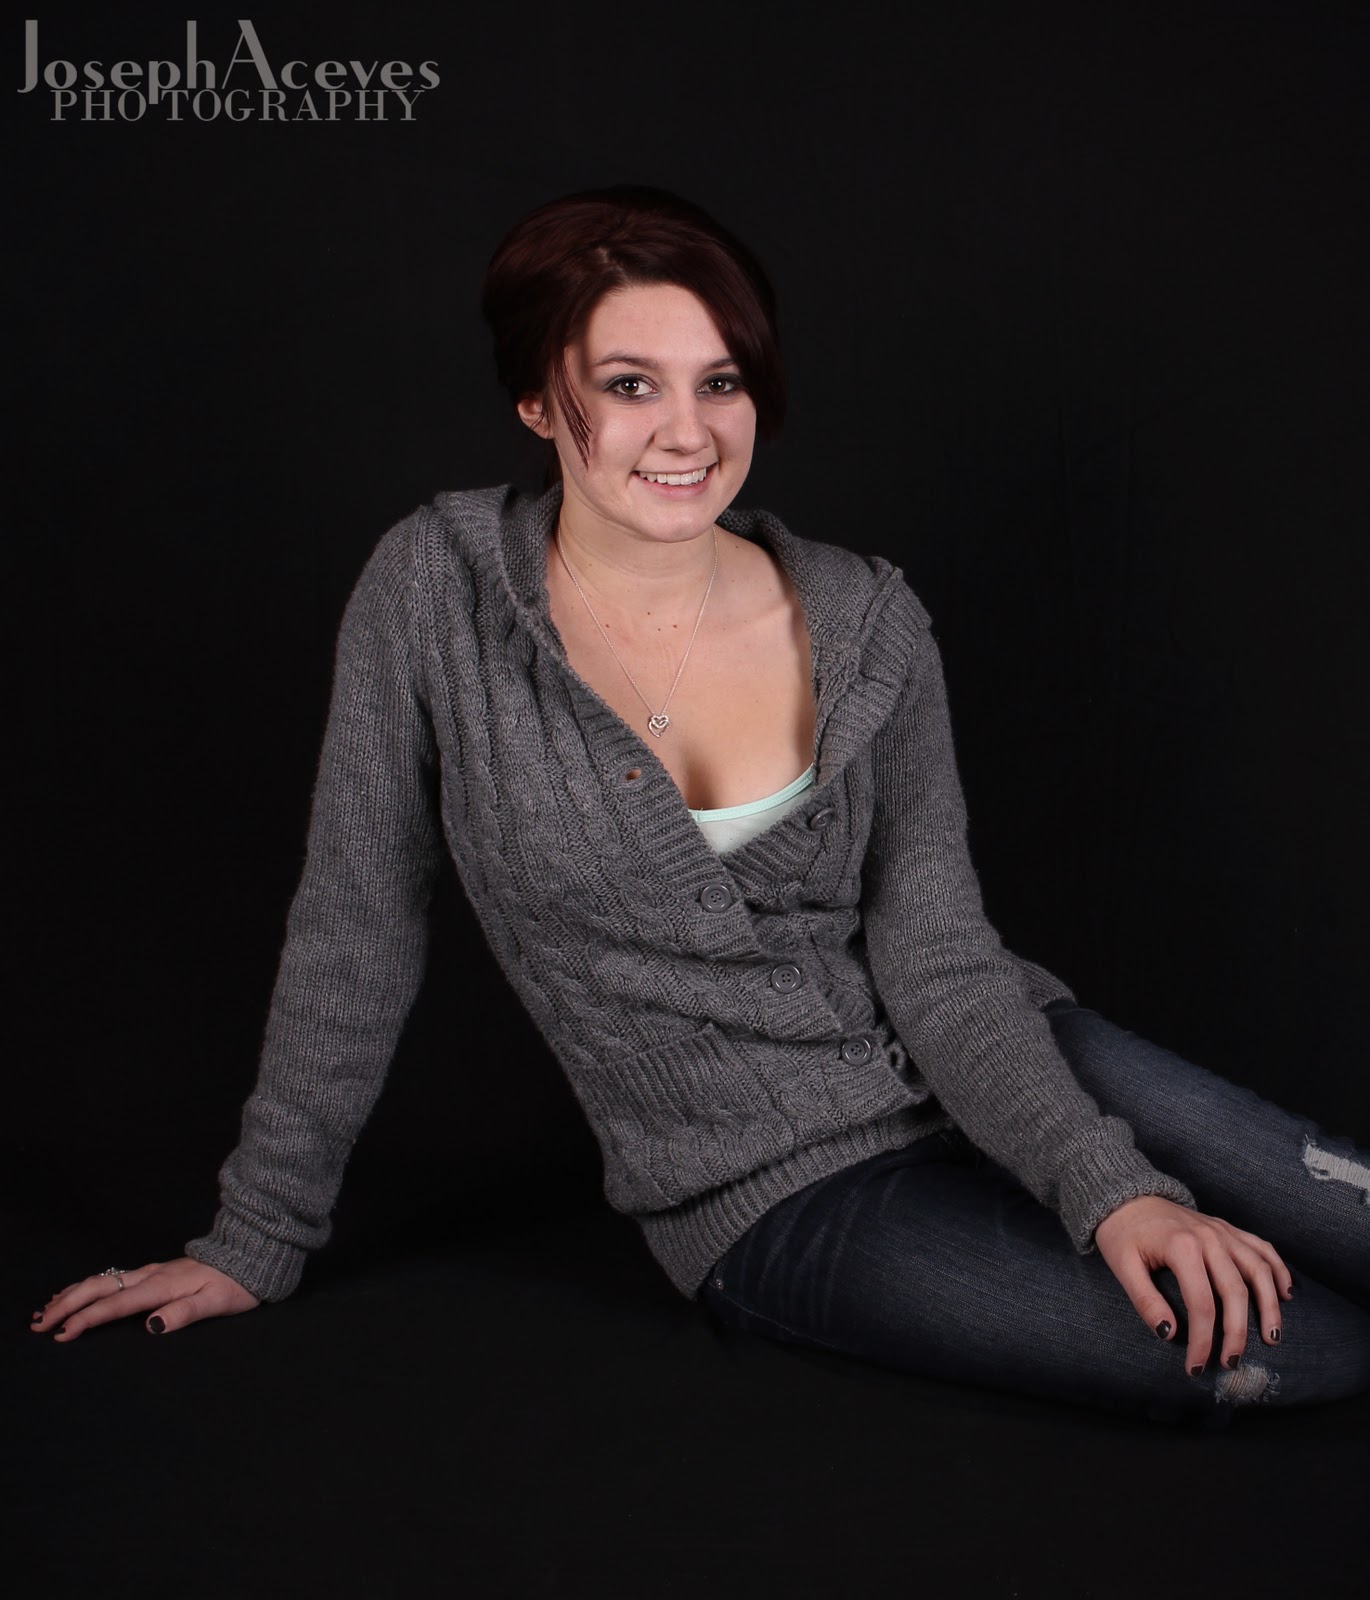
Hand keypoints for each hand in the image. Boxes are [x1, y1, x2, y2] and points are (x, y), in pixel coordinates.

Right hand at [30, 1258, 259, 1341]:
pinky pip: (113, 1278)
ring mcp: (152, 1271)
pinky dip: (88, 1286)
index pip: (115, 1305)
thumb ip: (185, 1313)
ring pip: (103, 1280)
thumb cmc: (237, 1284)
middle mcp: (152, 1275)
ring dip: (72, 1294)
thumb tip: (151, 1326)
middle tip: (39, 1324)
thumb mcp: (218, 1302)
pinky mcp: (155, 1272)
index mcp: (162, 1286)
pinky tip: (79, 1292)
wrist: (250, 1255)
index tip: (62, 1334)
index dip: (86, 1319)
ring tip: (47, 1309)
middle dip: (66, 1304)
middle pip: (99, 1288)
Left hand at [1094, 1195, 1294, 1374]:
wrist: (1126, 1196)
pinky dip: (1278, 1270)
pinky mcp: (1227, 1228)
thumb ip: (1145, 1300)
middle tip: (1230, 1362)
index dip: (1202, 1341)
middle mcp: (1209, 1237)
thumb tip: (1169, 1335)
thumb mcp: (1122, 1266)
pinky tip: (1285, 1294)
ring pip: (1259, 1270)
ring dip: (1270, 1306)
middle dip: (1236, 1333)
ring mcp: (1222, 1231)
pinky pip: (1262, 1248)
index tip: (1195, 1367)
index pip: (1201, 1304)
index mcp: (1182, 1247)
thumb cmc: (1122, 1233)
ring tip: (1272, 1338)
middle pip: (1235, 1292)